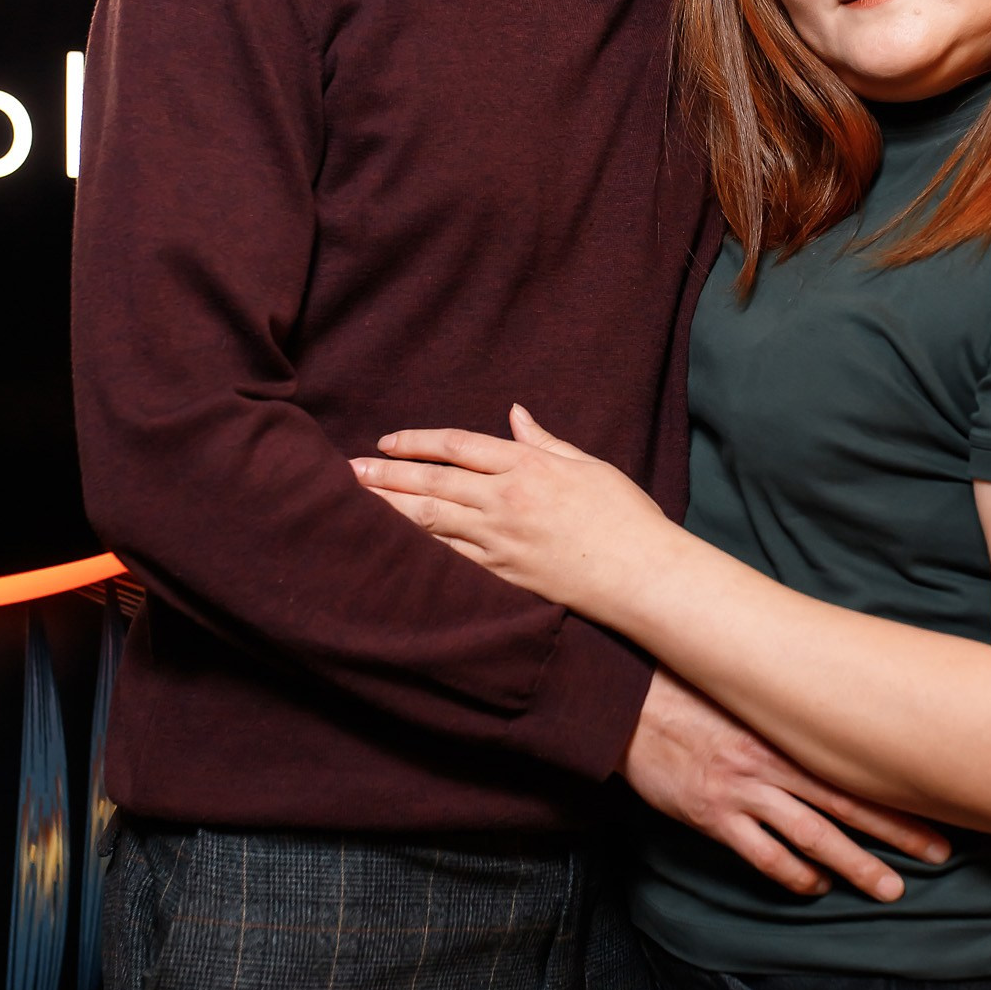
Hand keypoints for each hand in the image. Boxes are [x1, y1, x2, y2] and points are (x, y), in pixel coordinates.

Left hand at [352, 406, 662, 621]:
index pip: (457, 445)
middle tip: (349, 469)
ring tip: (357, 499)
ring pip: (430, 520)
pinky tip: (393, 540)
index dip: (417, 441)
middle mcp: (506, 501)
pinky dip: (416, 545)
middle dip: (386, 474)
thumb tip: (514, 414)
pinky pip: (447, 555)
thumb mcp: (587, 465)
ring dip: (389, 508)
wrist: (641, 575)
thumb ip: (543, 440)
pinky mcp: (501, 574)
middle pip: (432, 482)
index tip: (388, 441)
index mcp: (527, 467)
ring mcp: (500, 541)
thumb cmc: (624, 516)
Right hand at [622, 668, 949, 901]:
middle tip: (939, 855)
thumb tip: (832, 723)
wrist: (627, 704)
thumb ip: (787, 715)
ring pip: (813, 836)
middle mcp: (772, 763)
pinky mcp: (713, 816)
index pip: (856, 766)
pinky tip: (814, 886)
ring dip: (855, 865)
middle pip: (848, 803)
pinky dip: (794, 875)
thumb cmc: (689, 693)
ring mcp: (743, 792)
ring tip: (889, 888)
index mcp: (785, 732)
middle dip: (898, 833)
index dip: (900, 789)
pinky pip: (762, 855)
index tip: (939, 804)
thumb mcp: (746, 695)